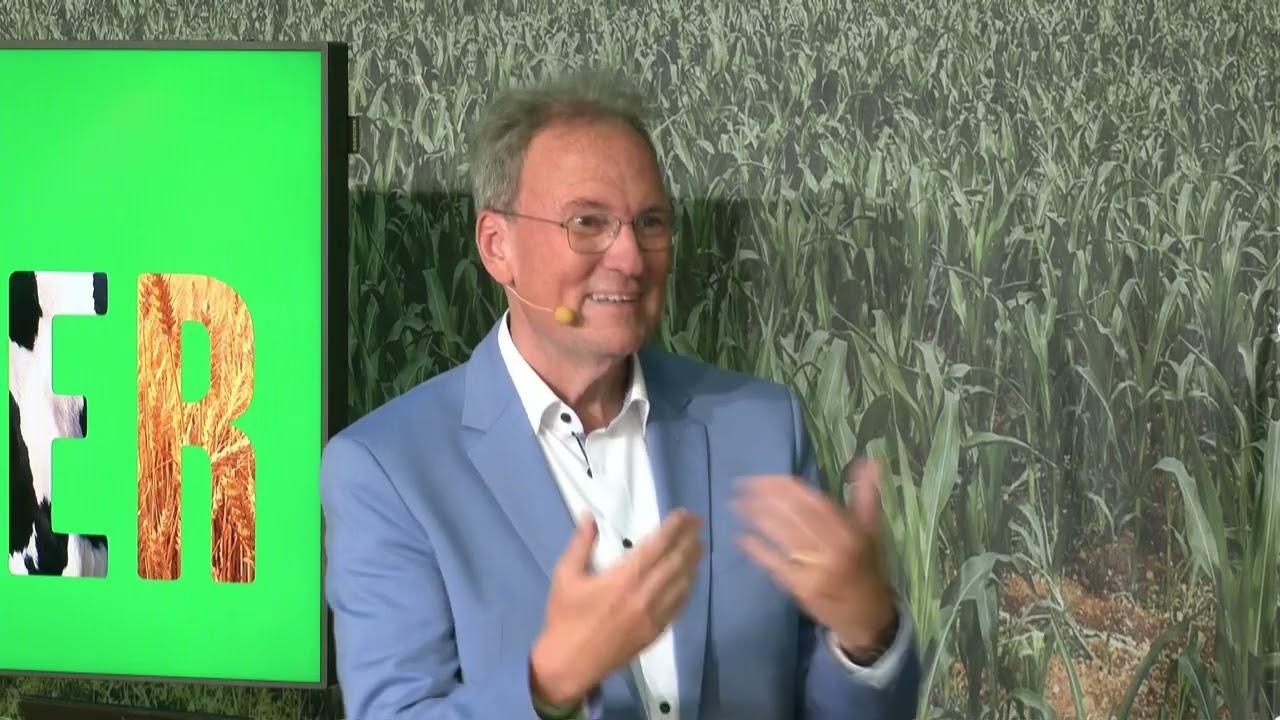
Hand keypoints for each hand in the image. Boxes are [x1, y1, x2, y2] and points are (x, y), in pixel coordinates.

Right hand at [529, 509, 703, 706]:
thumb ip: (580, 544)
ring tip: (699, 545)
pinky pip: (678, 606)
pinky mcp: (655, 632)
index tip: (684, 514)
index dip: (674, 528)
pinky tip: (690, 578)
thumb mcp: (565, 576)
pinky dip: (687, 588)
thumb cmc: (565, 617)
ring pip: (681, 584)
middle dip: (689, 540)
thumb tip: (589, 516)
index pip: (657, 547)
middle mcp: (643, 596)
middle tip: (699, 523)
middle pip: (675, 562)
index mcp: (622, 579)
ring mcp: (652, 616)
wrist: (569, 664)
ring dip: (693, 562)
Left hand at [732, 458, 896, 654]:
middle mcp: (834, 549)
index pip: (813, 502)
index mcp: (850, 532)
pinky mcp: (802, 589)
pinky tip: (742, 537)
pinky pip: (776, 565)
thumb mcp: (871, 532)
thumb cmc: (867, 568)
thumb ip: (866, 496)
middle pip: (794, 517)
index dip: (785, 488)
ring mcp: (816, 570)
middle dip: (765, 499)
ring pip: (783, 537)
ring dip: (757, 518)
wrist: (868, 617)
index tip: (763, 478)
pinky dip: (758, 550)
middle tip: (741, 486)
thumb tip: (869, 461)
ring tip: (736, 505)